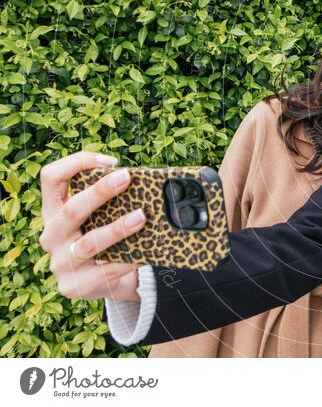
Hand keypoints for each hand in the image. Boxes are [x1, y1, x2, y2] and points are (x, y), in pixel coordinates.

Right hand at [38, 151, 145, 300]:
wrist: (103, 281)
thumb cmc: (104, 238)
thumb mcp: (99, 217)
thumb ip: (110, 201)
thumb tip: (145, 181)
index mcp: (54, 211)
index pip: (51, 177)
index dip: (76, 163)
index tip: (110, 161)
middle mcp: (51, 235)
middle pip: (71, 210)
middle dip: (99, 192)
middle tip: (126, 178)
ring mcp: (60, 263)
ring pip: (88, 244)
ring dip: (116, 229)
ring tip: (141, 217)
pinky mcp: (74, 286)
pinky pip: (104, 272)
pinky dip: (126, 261)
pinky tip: (143, 255)